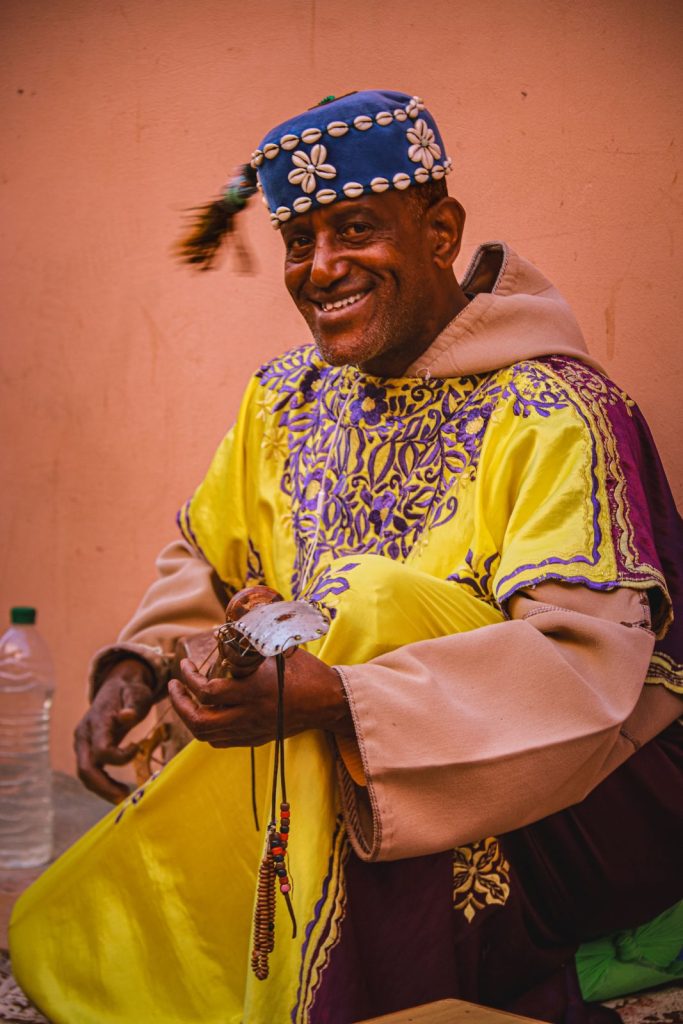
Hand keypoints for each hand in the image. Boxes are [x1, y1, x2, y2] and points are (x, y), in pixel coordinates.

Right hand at [74, 659, 155, 802]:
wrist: (117, 685)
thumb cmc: (130, 690)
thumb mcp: (137, 693)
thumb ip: (133, 705)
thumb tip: (126, 716)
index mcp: (96, 721)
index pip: (101, 750)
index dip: (120, 756)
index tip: (138, 746)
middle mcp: (84, 734)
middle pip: (86, 768)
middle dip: (104, 787)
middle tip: (125, 797)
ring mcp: (82, 743)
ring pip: (85, 773)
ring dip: (102, 789)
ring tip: (124, 796)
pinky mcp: (86, 749)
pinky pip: (89, 771)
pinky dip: (101, 783)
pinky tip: (118, 789)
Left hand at [168, 649, 352, 747]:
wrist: (330, 701)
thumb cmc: (308, 671)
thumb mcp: (280, 651)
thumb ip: (254, 644)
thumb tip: (231, 628)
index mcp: (254, 691)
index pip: (207, 692)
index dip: (188, 679)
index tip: (183, 665)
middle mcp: (249, 715)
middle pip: (200, 722)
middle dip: (179, 705)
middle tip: (173, 686)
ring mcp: (252, 731)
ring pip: (208, 736)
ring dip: (189, 718)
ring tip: (184, 700)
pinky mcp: (256, 739)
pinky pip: (222, 742)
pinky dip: (207, 730)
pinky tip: (206, 714)